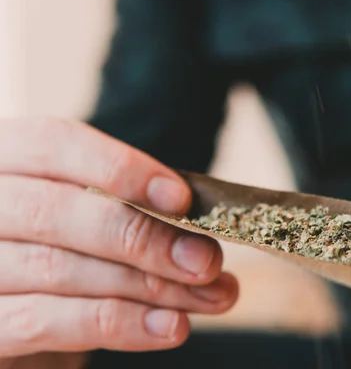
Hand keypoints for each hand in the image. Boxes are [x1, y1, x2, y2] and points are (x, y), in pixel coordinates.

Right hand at [0, 116, 237, 362]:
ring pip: (60, 269)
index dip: (120, 168)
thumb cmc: (68, 252)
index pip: (53, 144)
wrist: (24, 314)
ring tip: (208, 297)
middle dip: (143, 236)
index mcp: (7, 160)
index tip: (182, 199)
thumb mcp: (92, 219)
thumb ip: (135, 214)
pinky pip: (47, 322)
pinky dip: (119, 324)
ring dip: (149, 286)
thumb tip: (201, 243)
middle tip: (205, 260)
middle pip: (57, 210)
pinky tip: (170, 327)